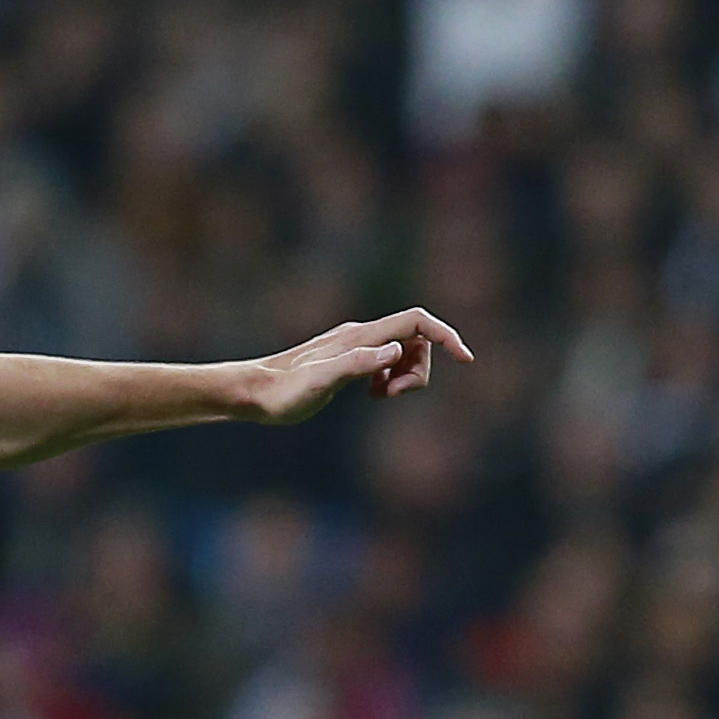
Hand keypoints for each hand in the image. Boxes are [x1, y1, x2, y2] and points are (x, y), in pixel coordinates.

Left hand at [244, 309, 475, 423]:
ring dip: (406, 376)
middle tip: (389, 395)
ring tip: (378, 396)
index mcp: (361, 337)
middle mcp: (361, 335)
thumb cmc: (283, 394)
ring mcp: (355, 346)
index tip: (466, 360)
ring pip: (404, 352)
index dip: (446, 335)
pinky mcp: (349, 359)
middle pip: (416, 339)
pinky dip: (391, 378)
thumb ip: (357, 365)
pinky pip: (388, 362)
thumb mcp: (320, 383)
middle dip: (420, 369)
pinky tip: (370, 394)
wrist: (252, 393)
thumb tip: (395, 351)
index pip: (416, 322)